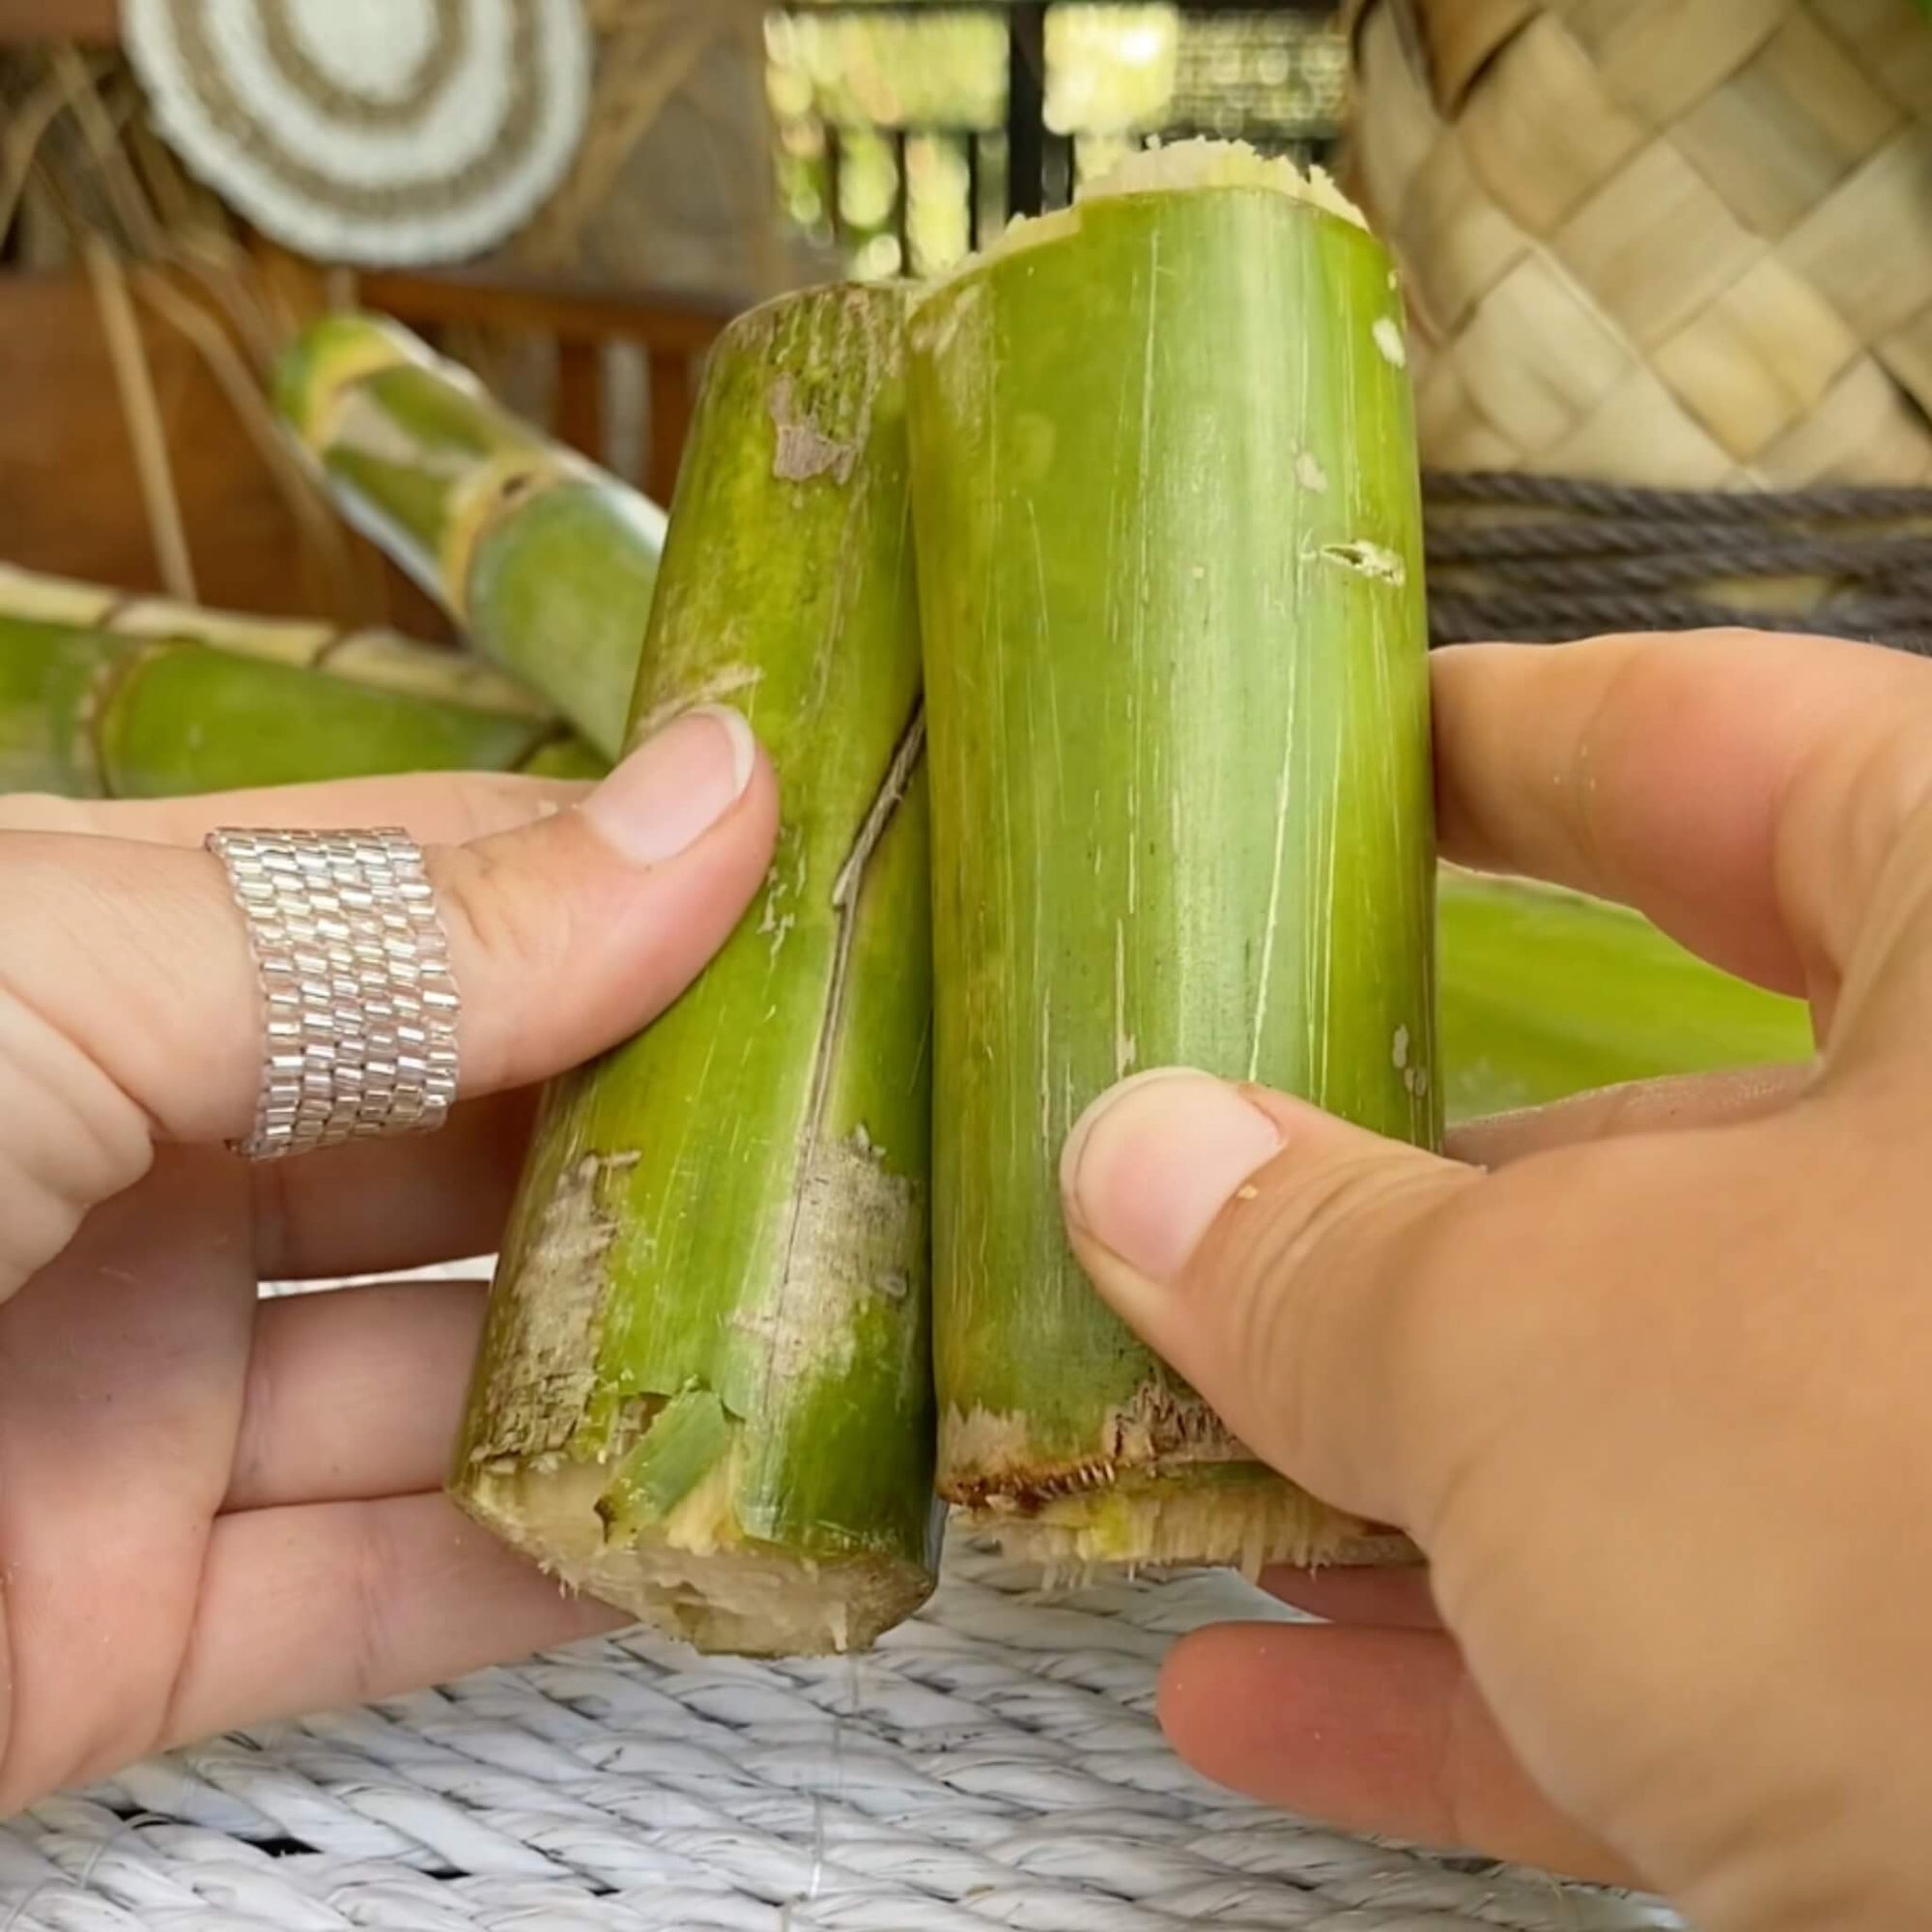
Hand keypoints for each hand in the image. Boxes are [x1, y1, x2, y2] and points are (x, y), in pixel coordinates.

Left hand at [0, 707, 776, 1812]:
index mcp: (90, 960)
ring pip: (451, 1371)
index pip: (430, 887)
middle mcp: (123, 1167)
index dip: (636, 869)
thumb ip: (403, 925)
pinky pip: (380, 1596)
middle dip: (677, 1119)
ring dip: (645, 1353)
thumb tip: (717, 796)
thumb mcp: (56, 980)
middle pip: (469, 1135)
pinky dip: (552, 1570)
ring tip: (861, 1309)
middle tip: (900, 1098)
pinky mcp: (107, 1633)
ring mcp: (123, 1406)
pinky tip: (723, 1516)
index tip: (843, 867)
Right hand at [1059, 629, 1931, 1931]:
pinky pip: (1694, 1655)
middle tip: (1185, 1221)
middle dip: (1379, 1221)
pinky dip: (1479, 1682)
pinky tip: (1275, 1703)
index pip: (1722, 753)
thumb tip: (1141, 1168)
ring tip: (1180, 1482)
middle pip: (1643, 1152)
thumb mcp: (1561, 1350)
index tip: (1341, 775)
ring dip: (1388, 1475)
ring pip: (1649, 1426)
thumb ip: (1327, 1257)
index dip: (1501, 751)